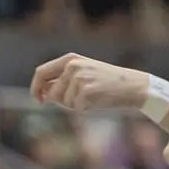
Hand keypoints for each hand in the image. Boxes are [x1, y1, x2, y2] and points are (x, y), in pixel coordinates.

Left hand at [31, 54, 150, 112]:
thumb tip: (43, 93)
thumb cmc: (108, 82)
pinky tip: (98, 101)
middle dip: (59, 101)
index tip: (38, 99)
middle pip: (51, 91)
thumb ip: (63, 80)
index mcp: (70, 59)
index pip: (41, 72)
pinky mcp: (86, 91)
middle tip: (76, 103)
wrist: (133, 86)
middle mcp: (72, 66)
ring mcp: (79, 79)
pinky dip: (85, 109)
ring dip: (75, 105)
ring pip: (64, 102)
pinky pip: (76, 107)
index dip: (36, 87)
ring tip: (93, 98)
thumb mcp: (84, 73)